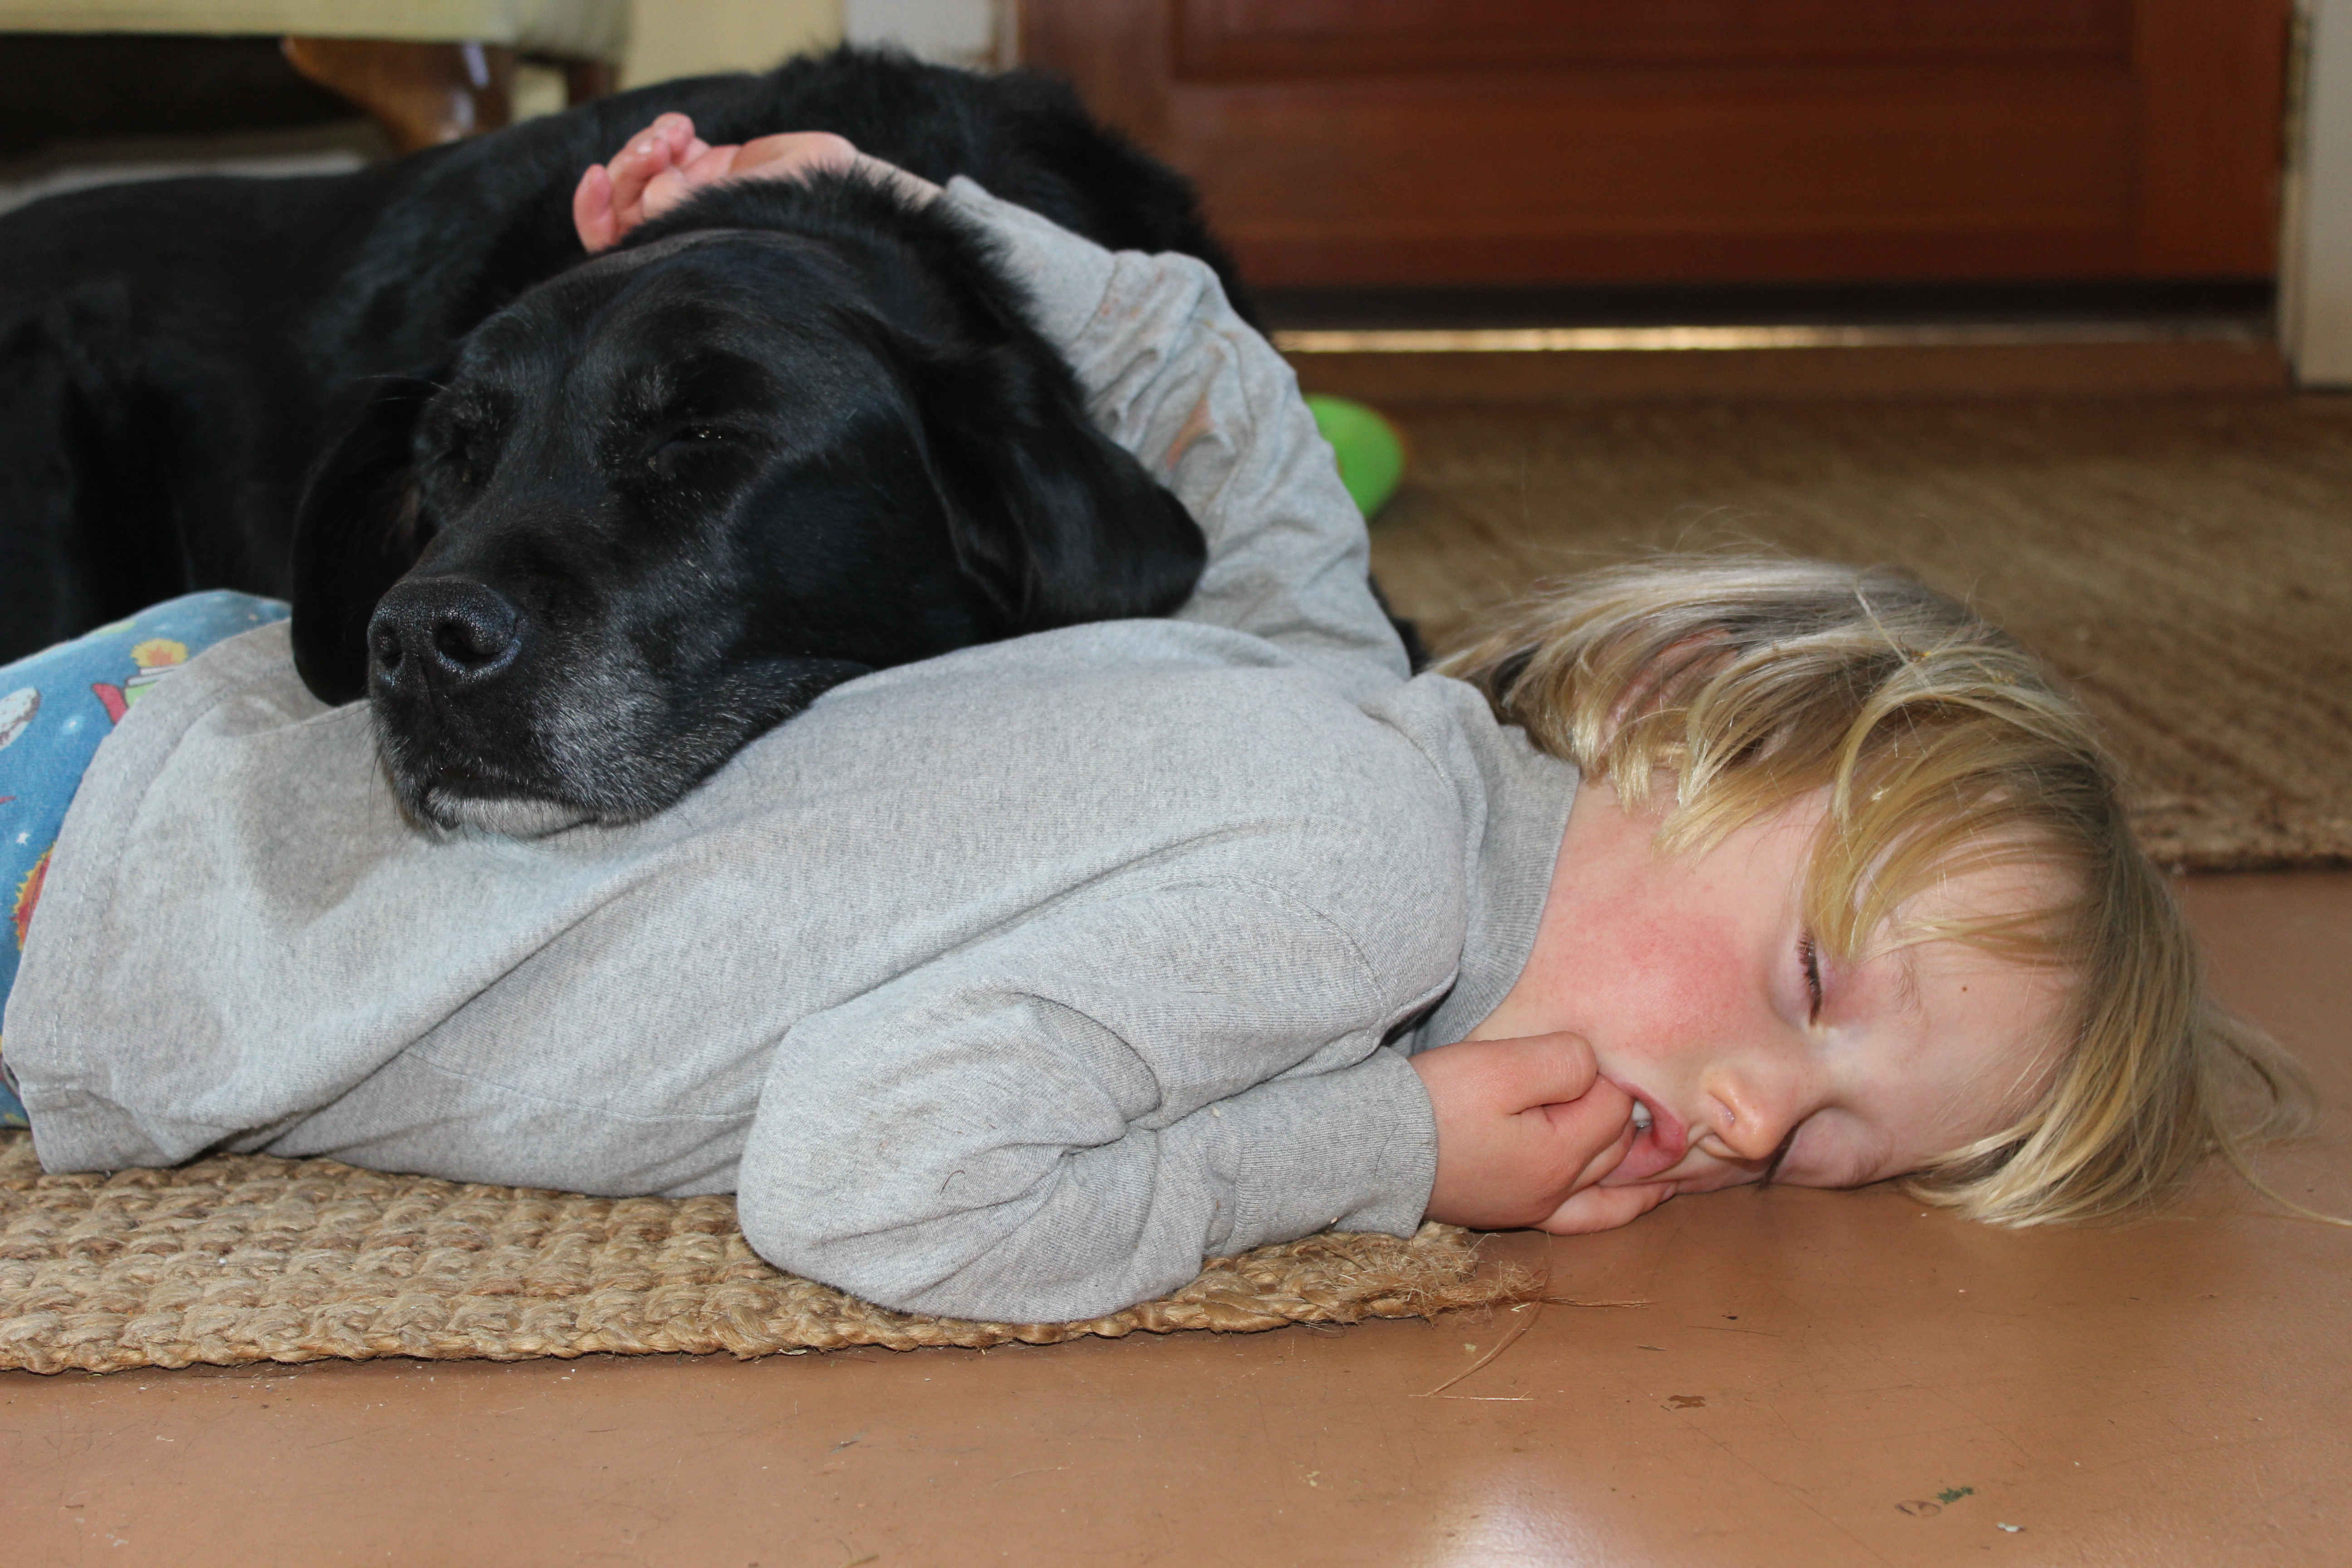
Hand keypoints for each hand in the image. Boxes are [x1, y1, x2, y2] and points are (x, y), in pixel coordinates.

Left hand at [573, 116, 941, 252]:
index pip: (617, 245)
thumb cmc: (802, 240)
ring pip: (644, 168)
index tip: (595, 179)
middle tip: (658, 152)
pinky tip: (684, 129)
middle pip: (623, 201)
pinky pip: (670, 145)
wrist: (850, 210)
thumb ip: (693, 211)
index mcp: (681, 262)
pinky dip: (667, 130)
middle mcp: (684, 233)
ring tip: (676, 136)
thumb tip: (653, 192)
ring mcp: (698, 198)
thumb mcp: (739, 233)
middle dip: (629, 168)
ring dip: (648, 143)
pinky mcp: (716, 167)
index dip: (594, 213)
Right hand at [1409, 1033, 1676, 1234]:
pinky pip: (1591, 1217)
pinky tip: (1644, 1196)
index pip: (1614, 1104)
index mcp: (1561, 1153)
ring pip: (1612, 1182)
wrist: (1370, 1150)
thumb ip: (1562, 1060)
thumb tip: (1594, 1067)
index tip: (1575, 1052)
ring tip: (1668, 1142)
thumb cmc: (1434, 1104)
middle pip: (1617, 1143)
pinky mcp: (1513, 1213)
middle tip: (1607, 1076)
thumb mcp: (1499, 1065)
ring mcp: (1537, 1208)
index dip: (1602, 1072)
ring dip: (1638, 1158)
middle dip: (1621, 1110)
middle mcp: (1558, 1191)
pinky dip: (1624, 1204)